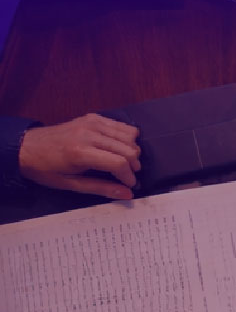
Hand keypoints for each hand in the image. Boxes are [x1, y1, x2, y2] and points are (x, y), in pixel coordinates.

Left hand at [17, 115, 141, 200]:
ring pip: (129, 136)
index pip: (119, 163)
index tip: (130, 185)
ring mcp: (91, 123)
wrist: (26, 146)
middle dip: (134, 165)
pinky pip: (122, 126)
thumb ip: (101, 188)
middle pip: (128, 149)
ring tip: (125, 162)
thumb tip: (128, 194)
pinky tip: (118, 147)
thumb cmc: (46, 169)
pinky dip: (126, 137)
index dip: (129, 176)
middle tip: (127, 175)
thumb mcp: (70, 184)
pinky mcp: (92, 118)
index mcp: (80, 153)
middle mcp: (88, 134)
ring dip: (132, 151)